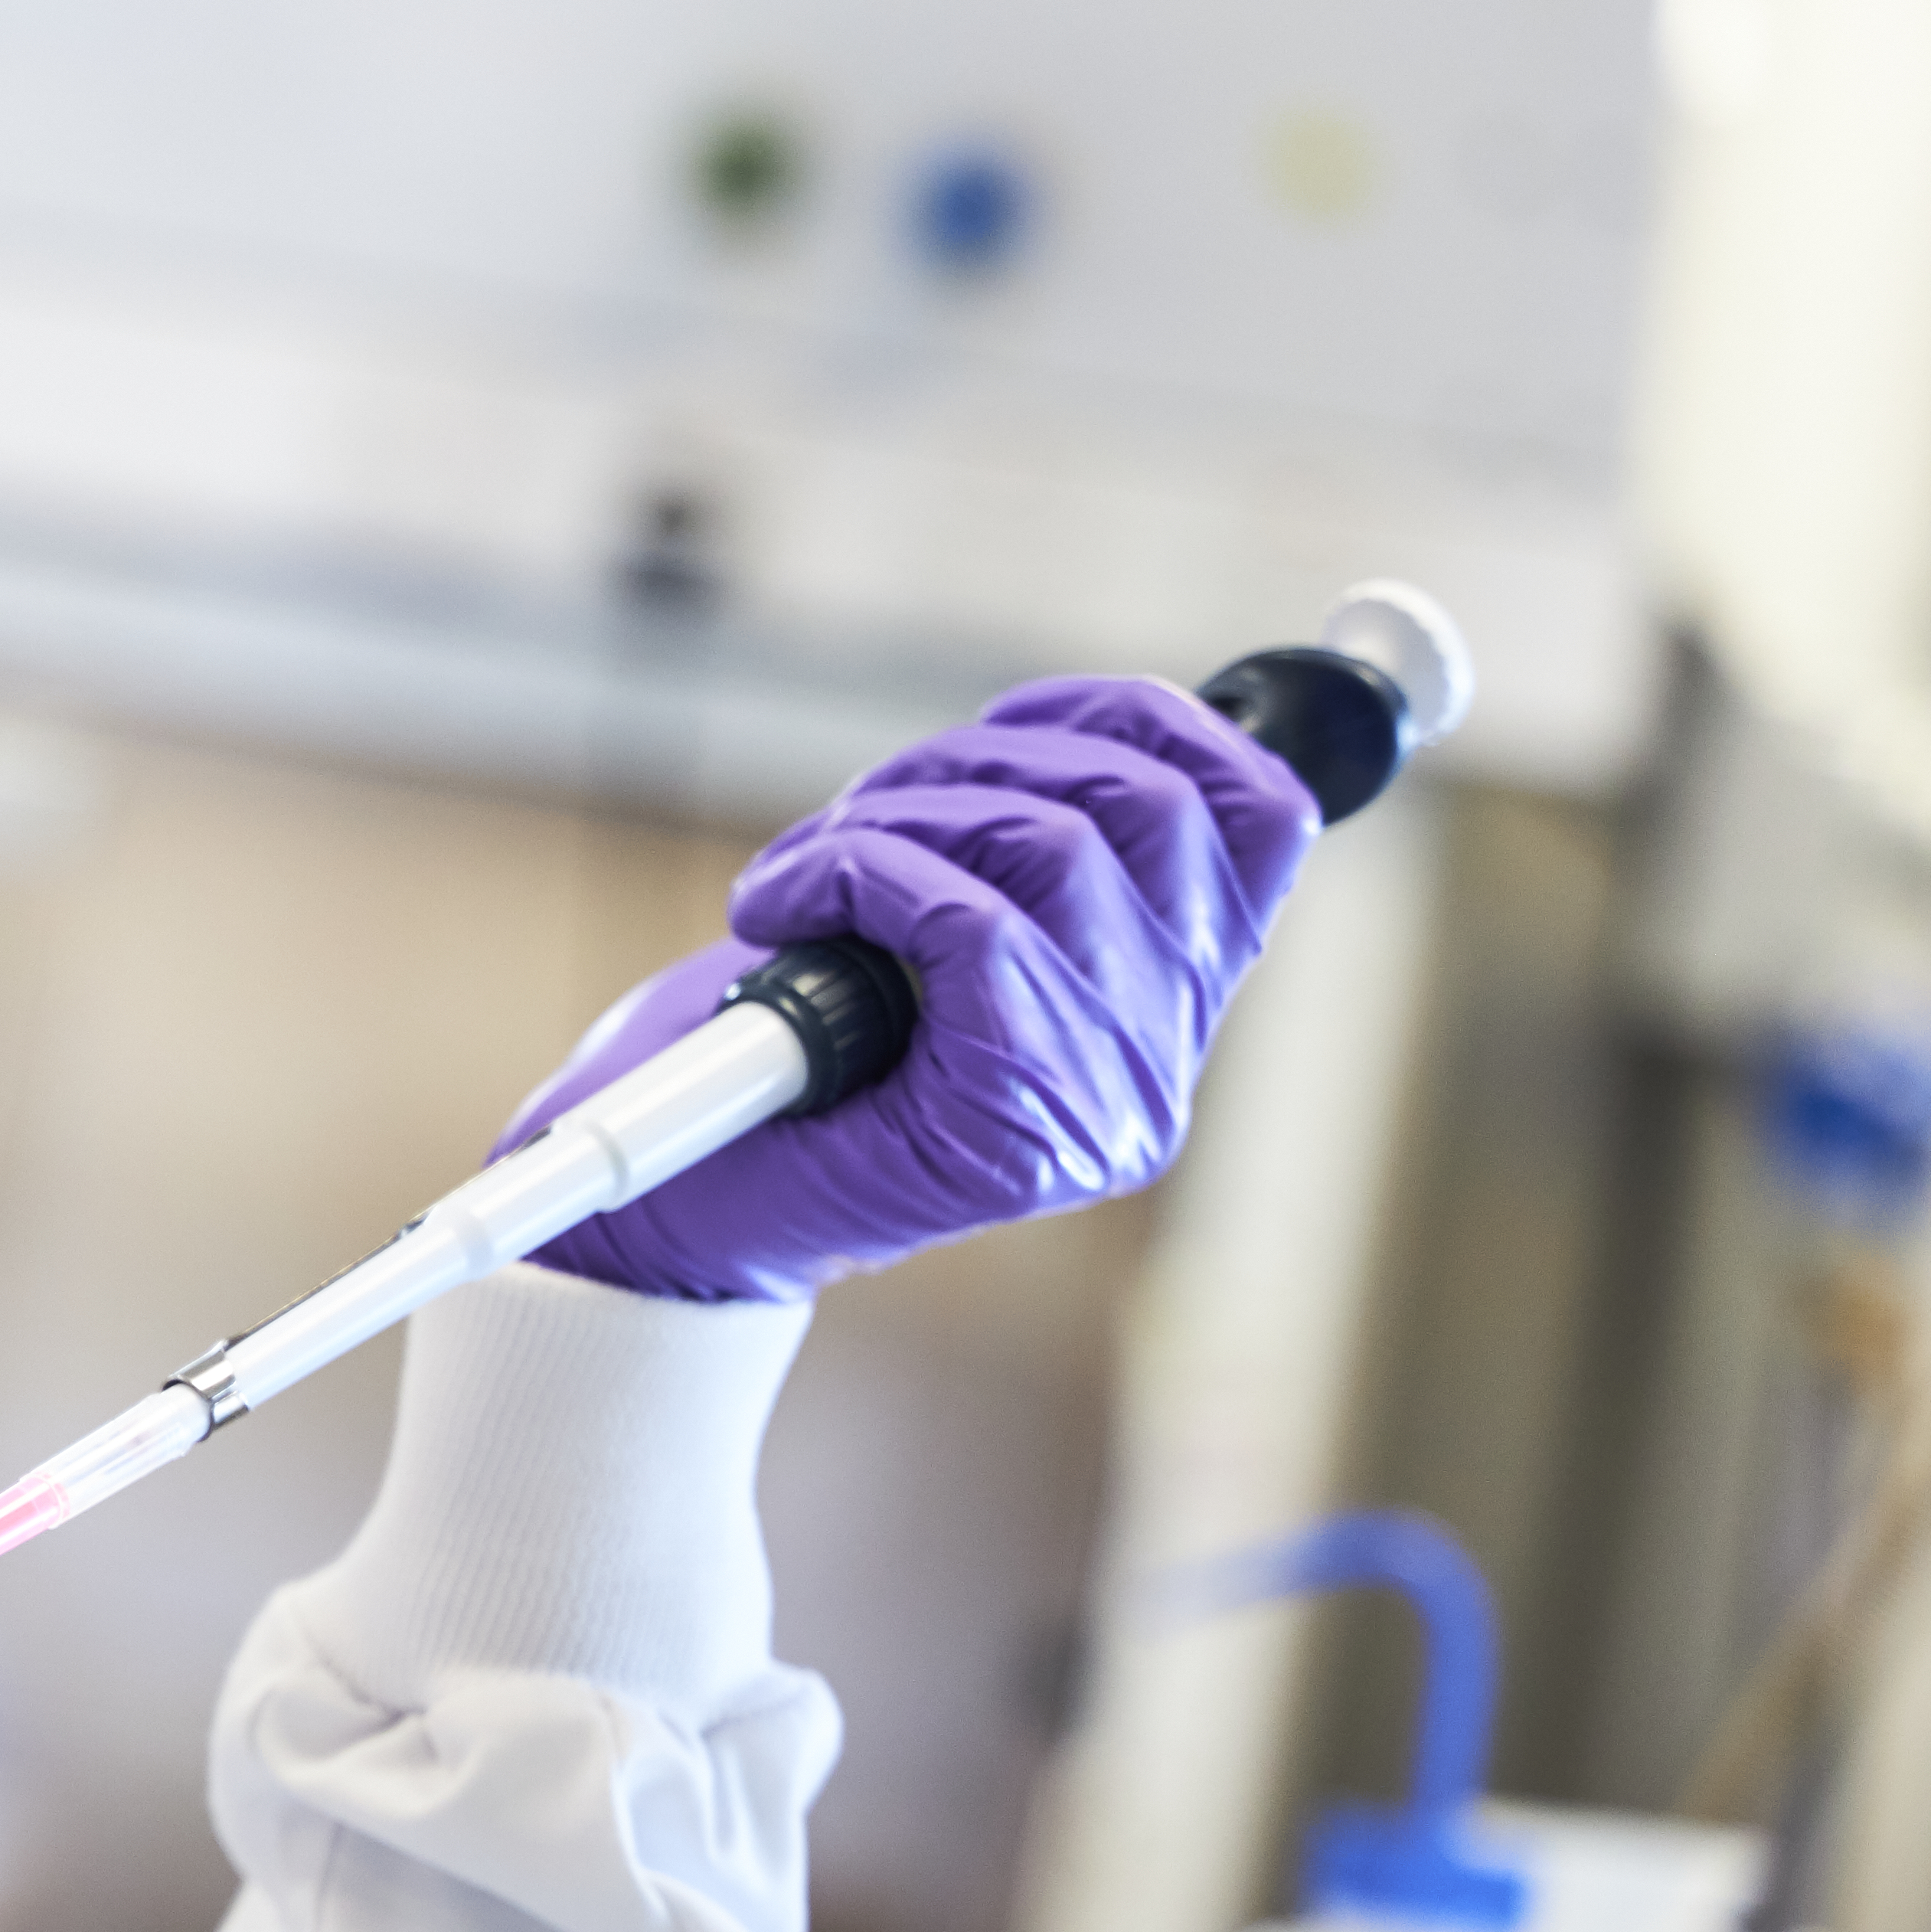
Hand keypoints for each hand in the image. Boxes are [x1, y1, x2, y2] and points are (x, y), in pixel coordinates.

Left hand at [512, 676, 1312, 1302]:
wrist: (669, 1212)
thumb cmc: (780, 1057)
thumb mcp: (926, 917)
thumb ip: (1031, 845)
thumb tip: (1092, 722)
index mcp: (1169, 1004)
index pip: (1261, 818)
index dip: (1153, 719)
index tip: (1021, 719)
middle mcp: (1159, 1061)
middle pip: (1149, 804)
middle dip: (973, 760)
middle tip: (851, 816)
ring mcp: (1101, 1103)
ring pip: (1057, 844)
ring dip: (895, 813)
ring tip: (804, 871)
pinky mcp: (1012, 1132)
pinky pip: (971, 921)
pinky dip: (850, 875)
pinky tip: (776, 910)